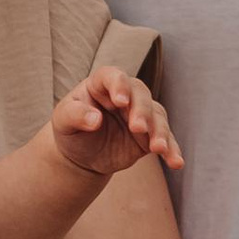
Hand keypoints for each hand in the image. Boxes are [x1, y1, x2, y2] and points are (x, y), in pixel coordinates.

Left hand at [47, 67, 182, 183]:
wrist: (82, 155)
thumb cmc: (71, 130)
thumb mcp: (62, 122)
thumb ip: (74, 115)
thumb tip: (94, 119)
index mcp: (101, 85)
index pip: (112, 76)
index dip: (118, 85)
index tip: (120, 101)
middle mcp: (126, 95)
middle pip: (141, 95)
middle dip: (142, 111)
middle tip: (138, 128)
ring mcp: (141, 114)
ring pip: (157, 116)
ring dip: (160, 132)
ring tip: (159, 148)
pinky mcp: (150, 135)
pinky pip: (165, 140)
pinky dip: (172, 150)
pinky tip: (176, 162)